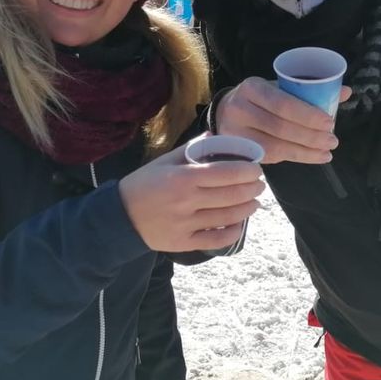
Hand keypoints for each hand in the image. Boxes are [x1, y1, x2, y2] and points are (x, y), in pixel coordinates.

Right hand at [118, 145, 264, 252]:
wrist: (120, 216)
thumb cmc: (144, 184)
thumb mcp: (164, 161)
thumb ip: (191, 149)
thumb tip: (215, 135)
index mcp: (183, 177)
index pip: (225, 172)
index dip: (247, 171)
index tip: (256, 169)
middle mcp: (187, 201)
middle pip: (231, 195)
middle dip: (252, 189)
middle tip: (260, 184)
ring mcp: (186, 224)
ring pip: (228, 217)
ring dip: (247, 209)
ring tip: (255, 202)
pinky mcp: (184, 243)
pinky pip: (216, 240)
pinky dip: (233, 232)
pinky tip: (240, 224)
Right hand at [214, 77, 349, 164]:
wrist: (226, 112)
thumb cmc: (260, 99)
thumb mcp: (279, 87)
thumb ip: (309, 91)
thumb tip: (346, 92)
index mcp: (252, 87)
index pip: (282, 103)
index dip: (308, 115)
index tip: (330, 123)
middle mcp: (239, 109)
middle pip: (280, 127)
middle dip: (311, 136)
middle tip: (333, 141)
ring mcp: (235, 132)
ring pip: (276, 146)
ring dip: (306, 151)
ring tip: (327, 152)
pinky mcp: (238, 151)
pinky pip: (270, 158)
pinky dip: (295, 158)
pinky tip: (312, 157)